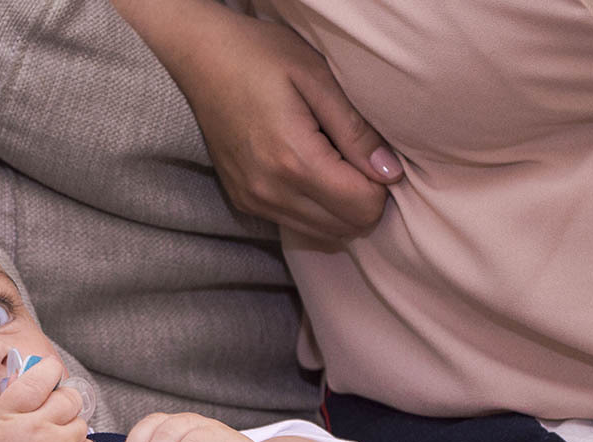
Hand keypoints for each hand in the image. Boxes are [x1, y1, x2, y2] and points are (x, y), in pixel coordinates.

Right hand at [0, 357, 97, 441]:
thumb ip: (8, 407)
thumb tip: (28, 378)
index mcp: (8, 416)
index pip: (38, 377)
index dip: (49, 371)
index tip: (51, 373)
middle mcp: (37, 426)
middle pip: (67, 396)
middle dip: (64, 404)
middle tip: (53, 420)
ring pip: (80, 422)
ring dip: (70, 432)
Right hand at [113, 0, 401, 238]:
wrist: (201, 59)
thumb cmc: (260, 56)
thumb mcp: (318, 79)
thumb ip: (355, 131)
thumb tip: (391, 174)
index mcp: (293, 160)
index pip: (361, 207)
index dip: (381, 184)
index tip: (372, 153)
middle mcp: (270, 191)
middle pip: (346, 228)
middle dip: (364, 200)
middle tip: (357, 158)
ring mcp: (253, 201)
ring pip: (323, 234)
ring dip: (340, 208)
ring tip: (334, 164)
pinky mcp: (244, 202)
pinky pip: (296, 224)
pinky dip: (316, 209)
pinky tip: (310, 172)